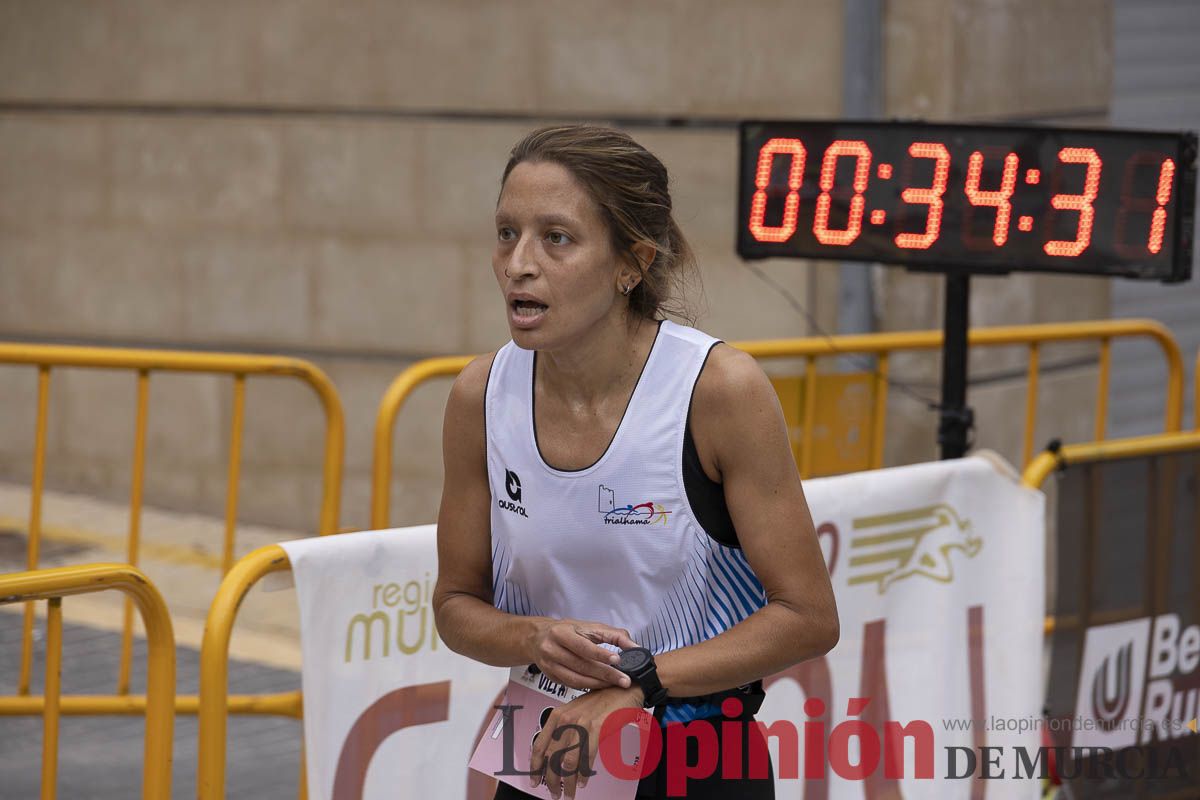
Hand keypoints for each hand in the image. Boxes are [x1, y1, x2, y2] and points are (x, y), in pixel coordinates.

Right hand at [527, 619, 638, 690]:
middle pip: (581, 666)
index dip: (601, 654)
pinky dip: (588, 687)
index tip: (617, 660)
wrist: (537, 638)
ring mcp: (549, 666)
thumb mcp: (588, 626)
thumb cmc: (567, 631)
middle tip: (624, 680)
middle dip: (605, 674)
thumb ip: (613, 634)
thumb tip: (634, 646)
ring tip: (615, 685)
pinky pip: (572, 685)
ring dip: (598, 684)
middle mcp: (552, 650)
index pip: (583, 646)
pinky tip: (601, 686)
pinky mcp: (551, 678)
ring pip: (576, 680)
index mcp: (561, 633)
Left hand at [530, 685, 646, 798]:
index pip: (539, 746)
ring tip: (569, 793)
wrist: (621, 688)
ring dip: (568, 782)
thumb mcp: (575, 712)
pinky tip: (582, 782)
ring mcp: (581, 724)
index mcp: (557, 716)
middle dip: (551, 780)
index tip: (535, 780)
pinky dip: (583, 773)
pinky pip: (586, 757)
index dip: (535, 767)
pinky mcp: (597, 728)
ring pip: (568, 762)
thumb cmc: (600, 701)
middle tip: (555, 793)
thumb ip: (564, 729)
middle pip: (552, 758)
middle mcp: (566, 719)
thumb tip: (554, 753)